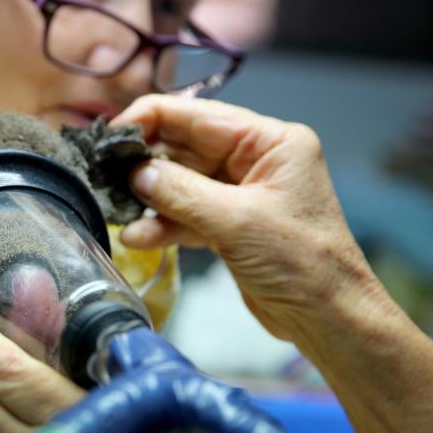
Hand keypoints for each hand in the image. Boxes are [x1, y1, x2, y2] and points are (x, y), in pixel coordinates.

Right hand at [111, 94, 375, 346]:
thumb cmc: (299, 262)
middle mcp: (254, 159)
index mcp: (269, 141)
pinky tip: (137, 237)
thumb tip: (133, 173)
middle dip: (144, 163)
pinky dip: (162, 225)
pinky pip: (186, 213)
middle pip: (184, 147)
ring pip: (180, 183)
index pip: (197, 115)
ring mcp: (240, 192)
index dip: (149, 120)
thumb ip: (181, 193)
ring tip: (115, 210)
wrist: (329, 318)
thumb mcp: (236, 222)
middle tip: (103, 176)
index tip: (109, 138)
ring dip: (149, 199)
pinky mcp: (229, 224)